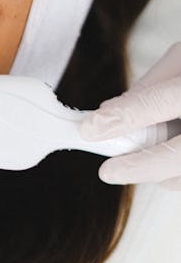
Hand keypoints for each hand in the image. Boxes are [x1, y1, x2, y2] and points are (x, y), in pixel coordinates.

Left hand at [80, 43, 180, 189]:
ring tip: (150, 157)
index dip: (124, 117)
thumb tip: (112, 112)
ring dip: (162, 174)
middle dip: (140, 166)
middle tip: (109, 171)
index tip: (91, 128)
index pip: (160, 101)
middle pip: (178, 155)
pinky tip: (172, 162)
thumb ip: (152, 86)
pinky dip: (177, 176)